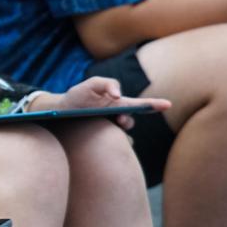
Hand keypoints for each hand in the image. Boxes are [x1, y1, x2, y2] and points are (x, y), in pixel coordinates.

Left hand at [31, 77, 170, 129]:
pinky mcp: (99, 139)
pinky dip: (109, 142)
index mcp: (118, 103)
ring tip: (102, 123)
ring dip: (114, 127)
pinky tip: (98, 138)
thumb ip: (106, 83)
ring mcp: (108, 129)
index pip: (140, 105)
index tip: (168, 105)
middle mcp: (117, 117)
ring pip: (120, 131)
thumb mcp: (90, 84)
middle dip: (127, 119)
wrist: (58, 112)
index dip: (154, 105)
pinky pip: (111, 143)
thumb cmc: (77, 96)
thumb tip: (118, 96)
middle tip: (119, 118)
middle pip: (130, 120)